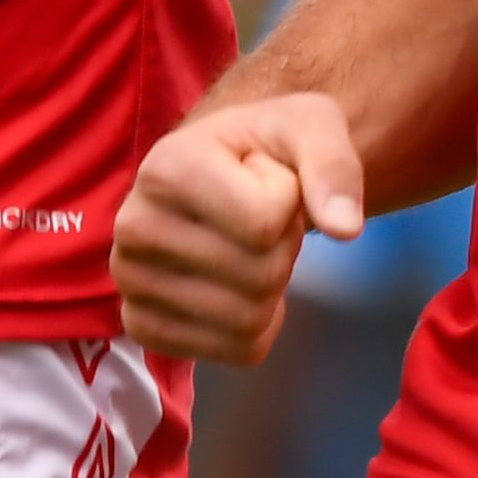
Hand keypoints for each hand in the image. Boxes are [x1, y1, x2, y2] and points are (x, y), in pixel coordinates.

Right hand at [111, 91, 367, 361]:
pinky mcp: (143, 326)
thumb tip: (346, 229)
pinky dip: (259, 325)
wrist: (224, 167)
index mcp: (166, 167)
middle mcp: (133, 226)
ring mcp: (131, 282)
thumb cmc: (267, 145)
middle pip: (260, 276)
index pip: (263, 223)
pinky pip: (236, 351)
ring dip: (272, 287)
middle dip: (284, 247)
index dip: (290, 202)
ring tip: (249, 245)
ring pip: (249, 320)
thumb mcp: (311, 126)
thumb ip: (334, 167)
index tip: (269, 179)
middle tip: (265, 219)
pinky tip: (238, 284)